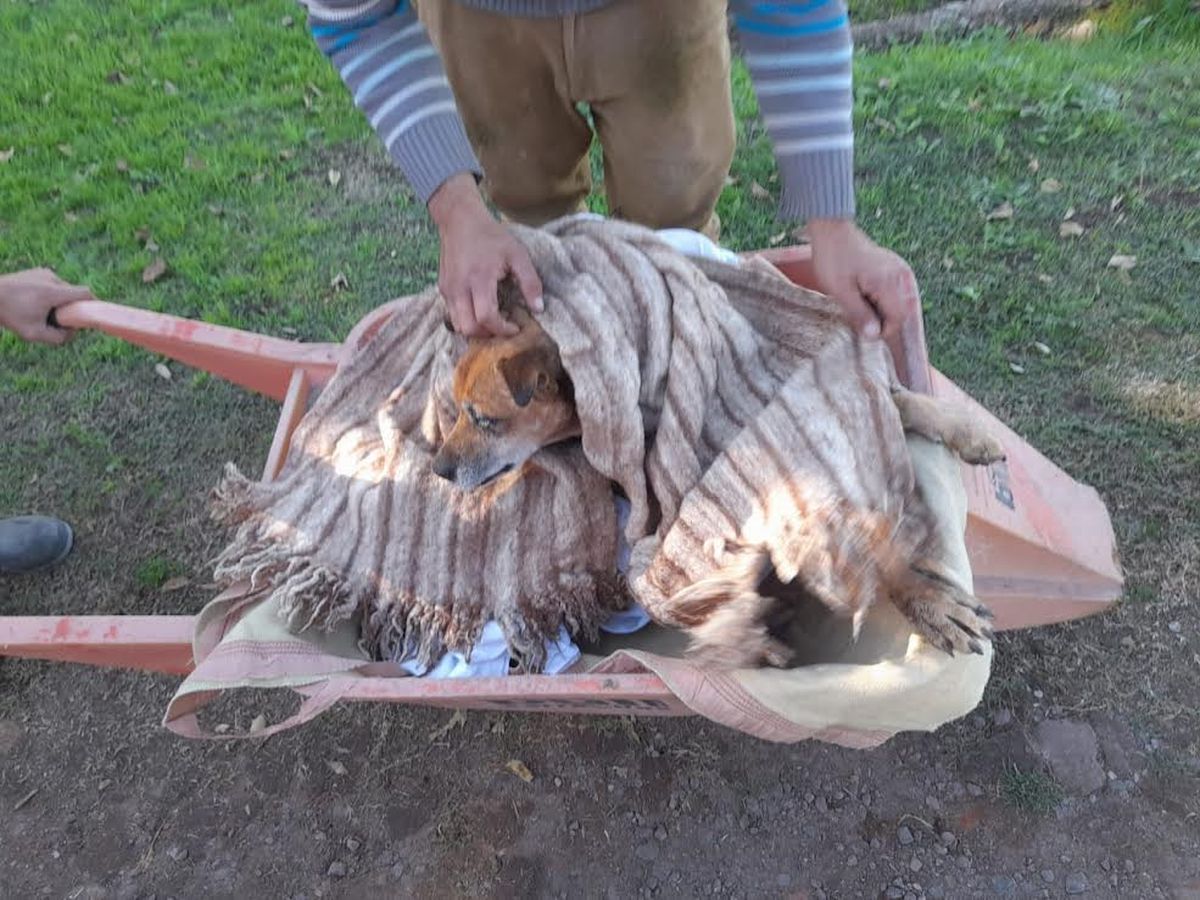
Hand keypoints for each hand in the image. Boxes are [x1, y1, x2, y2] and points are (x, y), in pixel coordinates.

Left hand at [0, 268, 91, 344]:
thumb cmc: (9, 315)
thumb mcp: (33, 333)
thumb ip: (58, 337)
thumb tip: (72, 333)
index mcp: (53, 291)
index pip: (85, 293)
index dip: (93, 304)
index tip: (89, 316)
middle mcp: (51, 278)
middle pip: (74, 294)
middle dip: (71, 308)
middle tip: (58, 320)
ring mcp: (43, 272)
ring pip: (63, 289)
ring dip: (60, 301)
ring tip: (42, 311)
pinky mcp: (36, 272)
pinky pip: (53, 285)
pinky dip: (50, 295)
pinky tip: (35, 304)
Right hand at [428, 173, 542, 337]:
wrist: (459, 219)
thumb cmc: (491, 235)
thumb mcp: (517, 254)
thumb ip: (530, 282)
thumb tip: (538, 309)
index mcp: (479, 279)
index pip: (486, 318)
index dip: (502, 329)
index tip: (516, 327)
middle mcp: (459, 288)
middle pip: (468, 328)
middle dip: (488, 334)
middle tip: (503, 327)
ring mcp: (448, 289)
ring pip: (457, 325)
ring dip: (476, 330)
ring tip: (492, 321)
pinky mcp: (443, 288)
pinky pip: (453, 314)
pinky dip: (467, 319)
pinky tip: (481, 309)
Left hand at [807, 218, 920, 371]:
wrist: (833, 232)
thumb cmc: (833, 259)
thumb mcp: (841, 291)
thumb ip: (859, 314)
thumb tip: (875, 336)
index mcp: (887, 282)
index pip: (898, 318)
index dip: (885, 331)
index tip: (867, 332)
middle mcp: (900, 275)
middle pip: (904, 311)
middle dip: (887, 322)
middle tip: (865, 322)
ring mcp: (899, 270)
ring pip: (902, 303)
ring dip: (887, 312)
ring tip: (865, 308)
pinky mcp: (895, 268)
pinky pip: (898, 292)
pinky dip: (887, 301)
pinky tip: (870, 299)